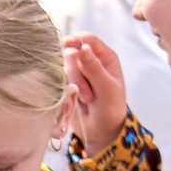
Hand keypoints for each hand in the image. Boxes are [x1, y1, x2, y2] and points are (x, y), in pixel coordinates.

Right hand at [58, 34, 128, 157]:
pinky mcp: (68, 84)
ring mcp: (79, 73)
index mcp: (106, 58)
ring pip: (65, 67)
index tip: (66, 45)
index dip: (77, 40)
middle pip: (74, 54)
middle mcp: (91, 62)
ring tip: (85, 100)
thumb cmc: (110, 109)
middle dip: (77, 73)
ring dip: (74, 83)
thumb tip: (82, 47)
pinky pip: (60, 78)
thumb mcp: (106, 88)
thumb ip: (94, 68)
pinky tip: (76, 100)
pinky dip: (66, 88)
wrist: (101, 131)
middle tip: (88, 94)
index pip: (88, 40)